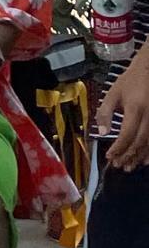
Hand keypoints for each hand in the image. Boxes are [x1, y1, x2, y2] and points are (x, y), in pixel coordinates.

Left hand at [97, 54, 148, 170]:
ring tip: (129, 167)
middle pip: (139, 142)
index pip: (126, 135)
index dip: (118, 148)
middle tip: (118, 165)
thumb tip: (103, 133)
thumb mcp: (113, 93)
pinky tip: (145, 160)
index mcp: (135, 109)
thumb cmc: (130, 80)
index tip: (110, 156)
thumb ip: (105, 113)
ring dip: (139, 157)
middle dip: (128, 156)